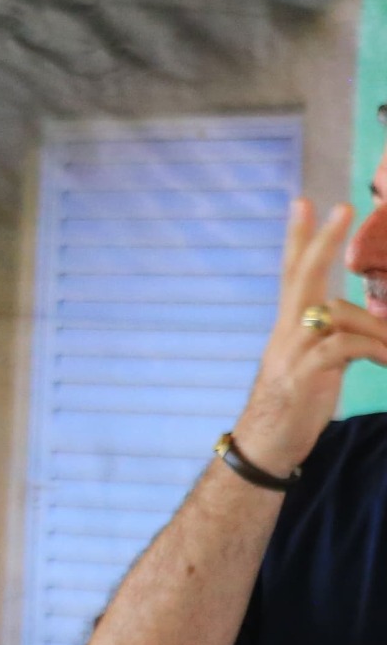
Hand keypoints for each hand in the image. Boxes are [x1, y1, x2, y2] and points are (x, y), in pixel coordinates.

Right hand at [230, 199, 386, 474]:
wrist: (268, 442)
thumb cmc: (294, 403)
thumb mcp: (312, 362)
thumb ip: (327, 334)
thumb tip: (351, 319)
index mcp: (287, 325)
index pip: (291, 271)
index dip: (298, 237)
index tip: (304, 202)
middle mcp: (286, 330)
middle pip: (303, 276)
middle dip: (322, 240)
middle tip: (342, 207)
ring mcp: (293, 350)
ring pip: (340, 315)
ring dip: (380, 327)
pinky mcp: (306, 371)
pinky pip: (348, 346)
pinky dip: (377, 349)